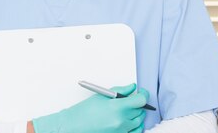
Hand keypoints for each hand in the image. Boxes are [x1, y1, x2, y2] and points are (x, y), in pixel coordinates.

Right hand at [32, 84, 148, 132]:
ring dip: (136, 114)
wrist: (73, 127)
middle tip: (131, 100)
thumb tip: (132, 88)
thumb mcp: (102, 96)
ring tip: (127, 110)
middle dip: (138, 103)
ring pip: (139, 121)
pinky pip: (136, 132)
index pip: (141, 100)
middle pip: (140, 110)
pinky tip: (130, 121)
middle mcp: (121, 121)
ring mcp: (121, 131)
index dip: (144, 94)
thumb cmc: (84, 111)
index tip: (142, 92)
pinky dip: (136, 126)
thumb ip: (120, 91)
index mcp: (117, 107)